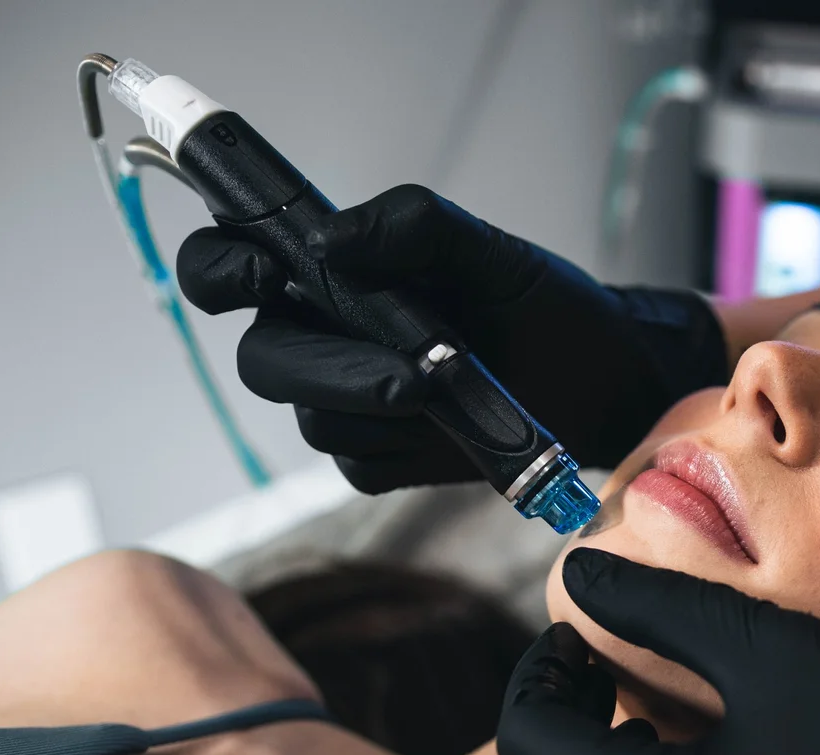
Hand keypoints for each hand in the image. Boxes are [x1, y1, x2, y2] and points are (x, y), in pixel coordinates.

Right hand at [175, 184, 725, 492]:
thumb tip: (329, 238)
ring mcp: (345, 402)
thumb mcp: (487, 250)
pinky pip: (356, 464)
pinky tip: (452, 429)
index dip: (219, 267)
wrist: (599, 383)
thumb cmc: (540, 305)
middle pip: (263, 359)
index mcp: (326, 270)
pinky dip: (402, 449)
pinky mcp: (375, 458)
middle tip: (404, 377)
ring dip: (378, 407)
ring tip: (446, 391)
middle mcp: (320, 335)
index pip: (227, 263)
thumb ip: (412, 225)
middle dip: (324, 367)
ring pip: (312, 419)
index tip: (262, 271)